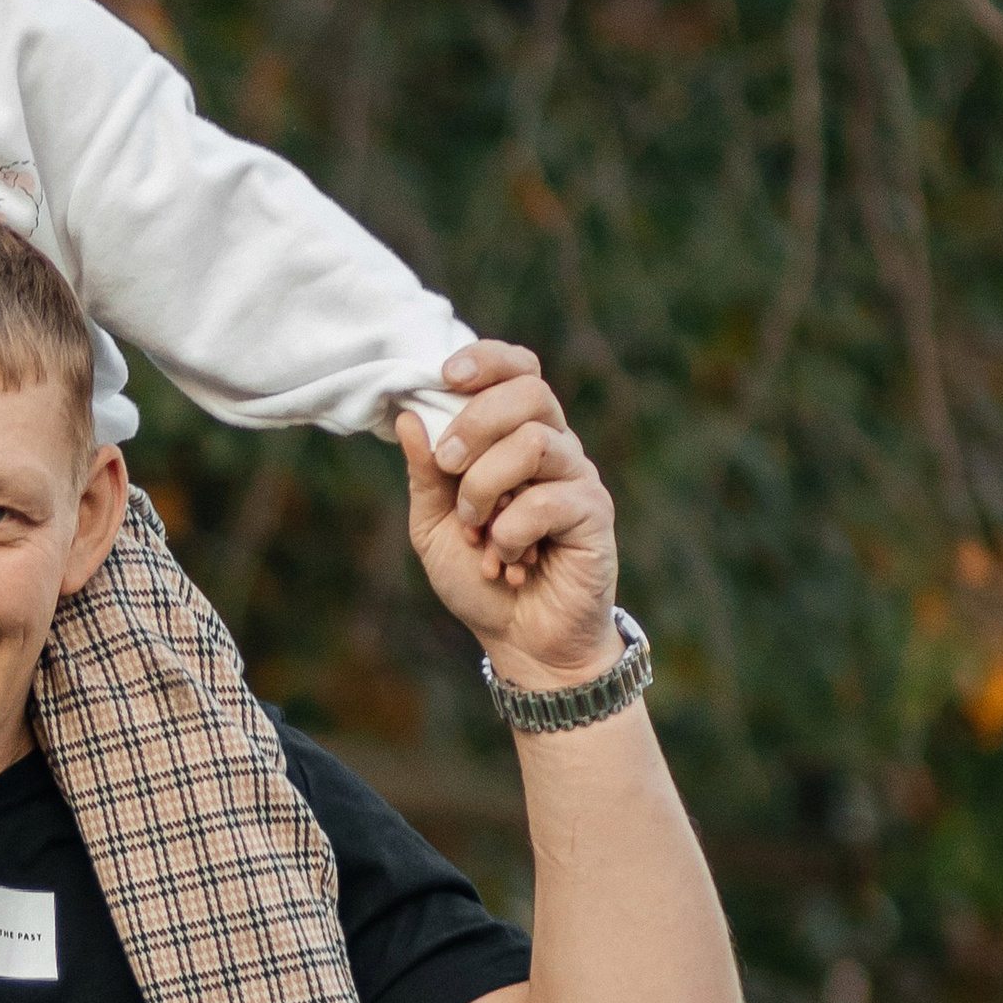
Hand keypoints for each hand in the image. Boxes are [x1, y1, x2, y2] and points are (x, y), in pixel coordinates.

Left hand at [395, 340, 620, 689]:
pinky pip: (550, 499)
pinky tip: (506, 559)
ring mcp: (577, 478)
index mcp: (515, 436)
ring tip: (474, 528)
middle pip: (529, 391)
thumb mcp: (435, 524)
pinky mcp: (595, 514)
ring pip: (536, 441)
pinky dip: (512, 530)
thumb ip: (426, 473)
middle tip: (449, 466)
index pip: (517, 370)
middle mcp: (554, 446)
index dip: (486, 360)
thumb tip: (407, 415)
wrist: (522, 641)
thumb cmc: (479, 577)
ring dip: (488, 485)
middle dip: (476, 422)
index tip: (445, 375)